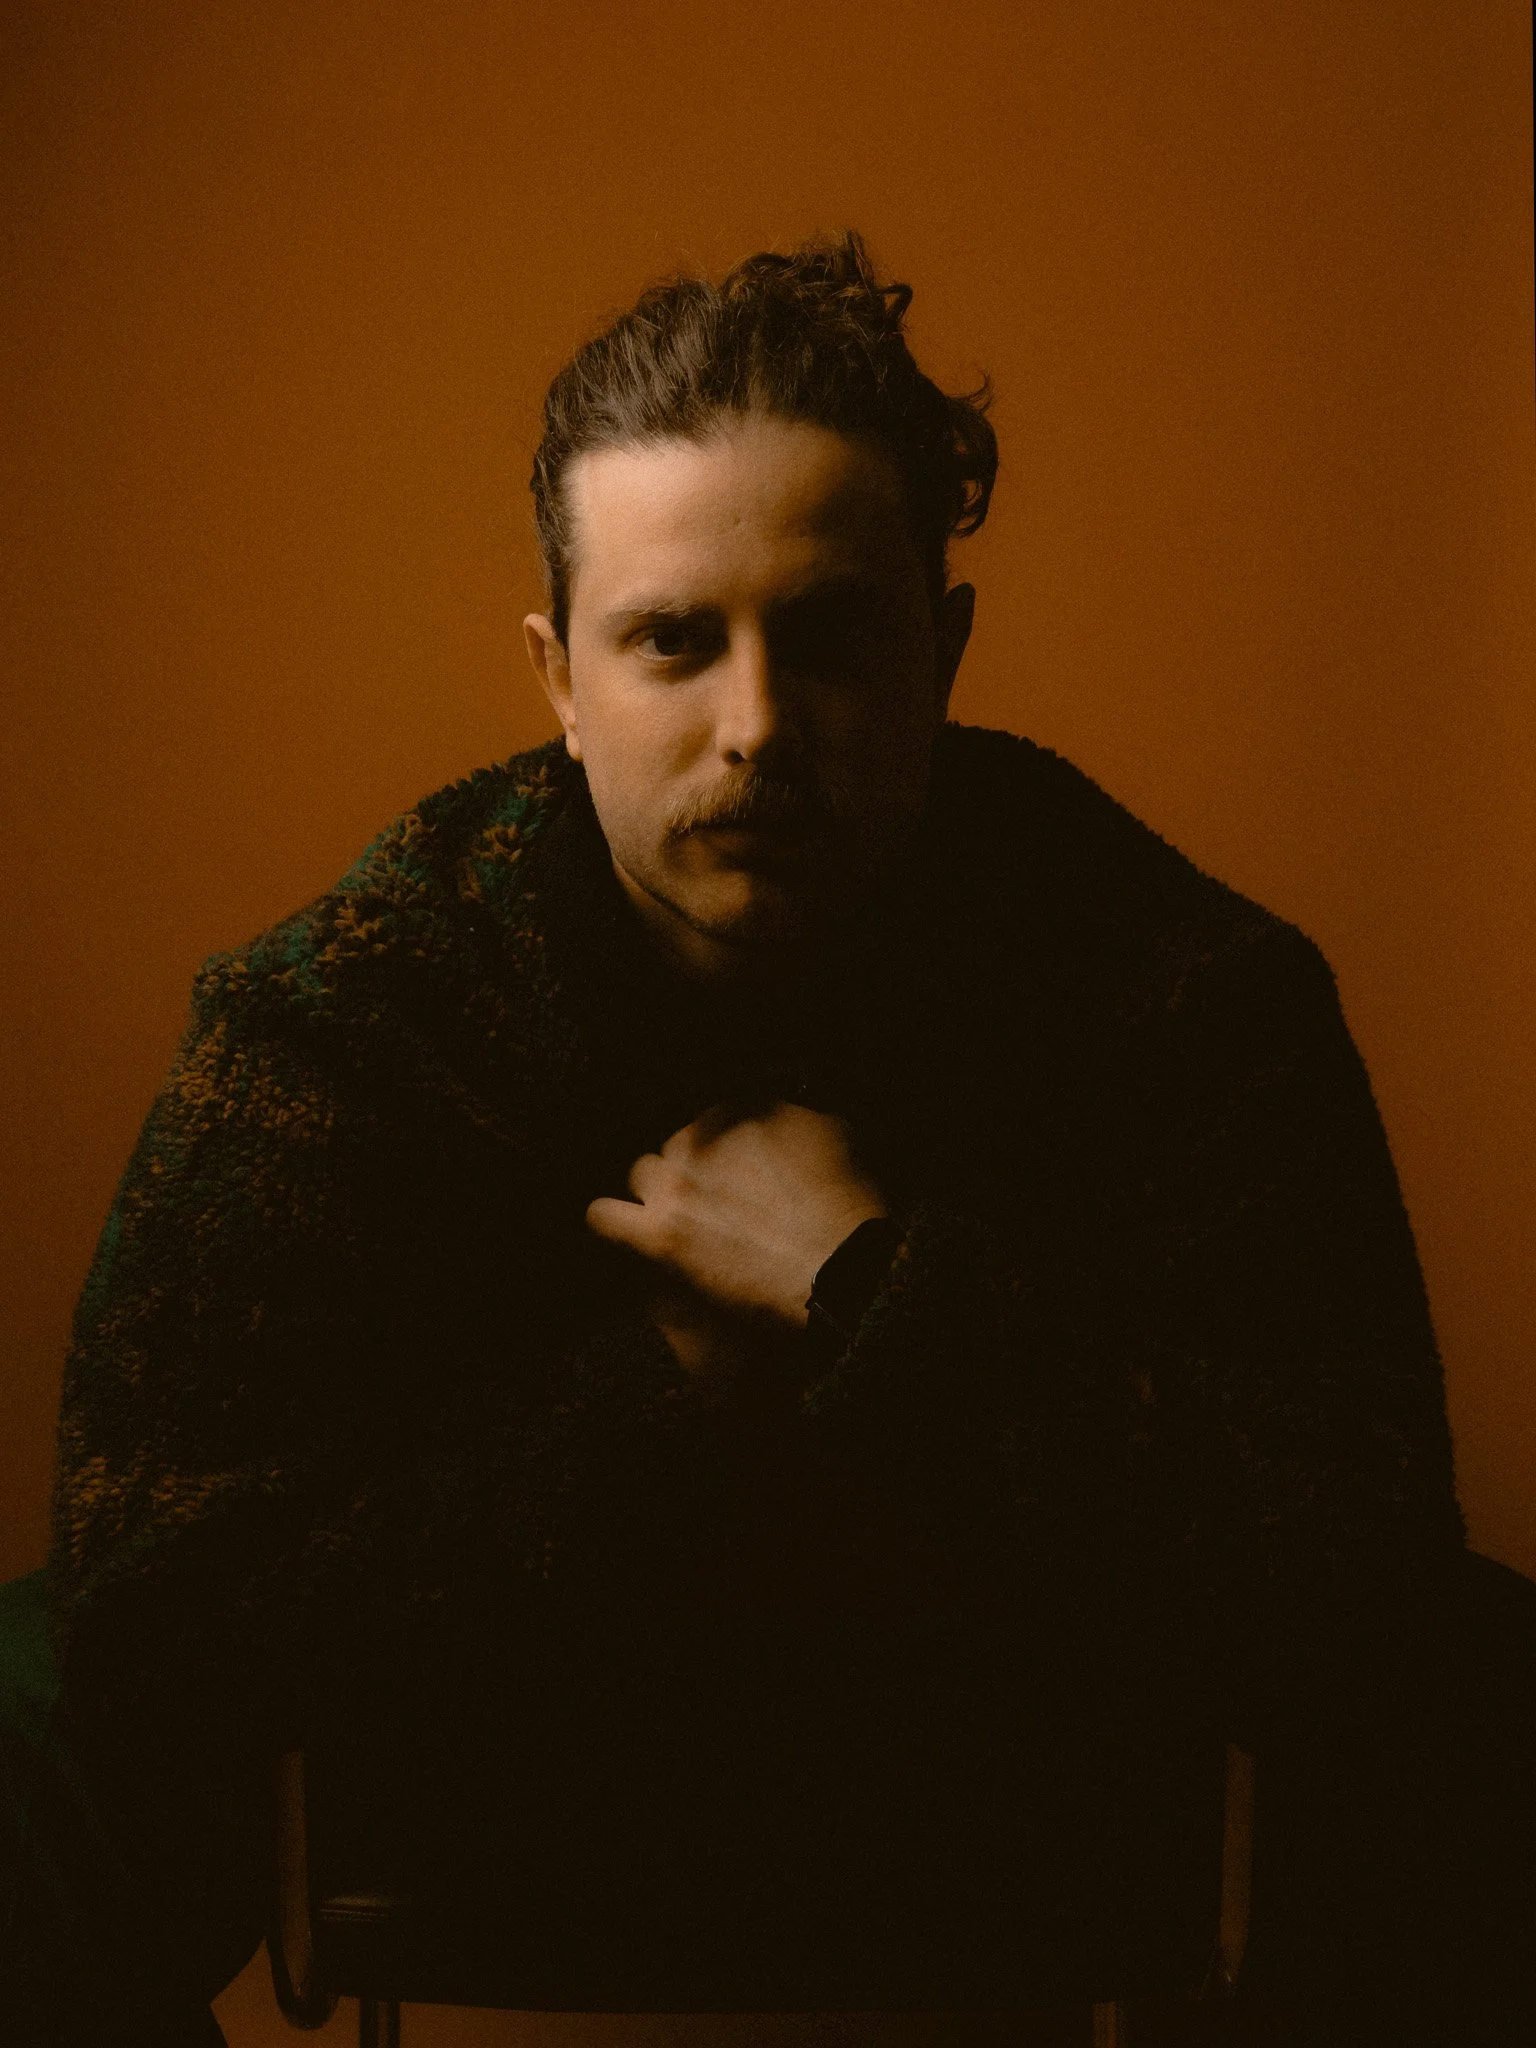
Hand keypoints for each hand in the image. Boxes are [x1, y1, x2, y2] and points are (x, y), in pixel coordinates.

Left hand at [587, 1101, 888, 1328]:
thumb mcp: (839, 1135)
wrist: (839, 1269)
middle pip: (678, 1144)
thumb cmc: (848, 1208)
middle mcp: (701, 1139)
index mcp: (742, 1110)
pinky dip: (613, 1222)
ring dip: (657, 1192)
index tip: (742, 1170)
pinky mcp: (660, 1235)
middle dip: (693, 1169)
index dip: (728, 1147)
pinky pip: (605, 1218)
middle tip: (719, 1201)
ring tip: (678, 1218)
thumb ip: (800, 1116)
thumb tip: (786, 1112)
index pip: (717, 1118)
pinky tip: (627, 1231)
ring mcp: (675, 1185)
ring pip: (642, 1173)